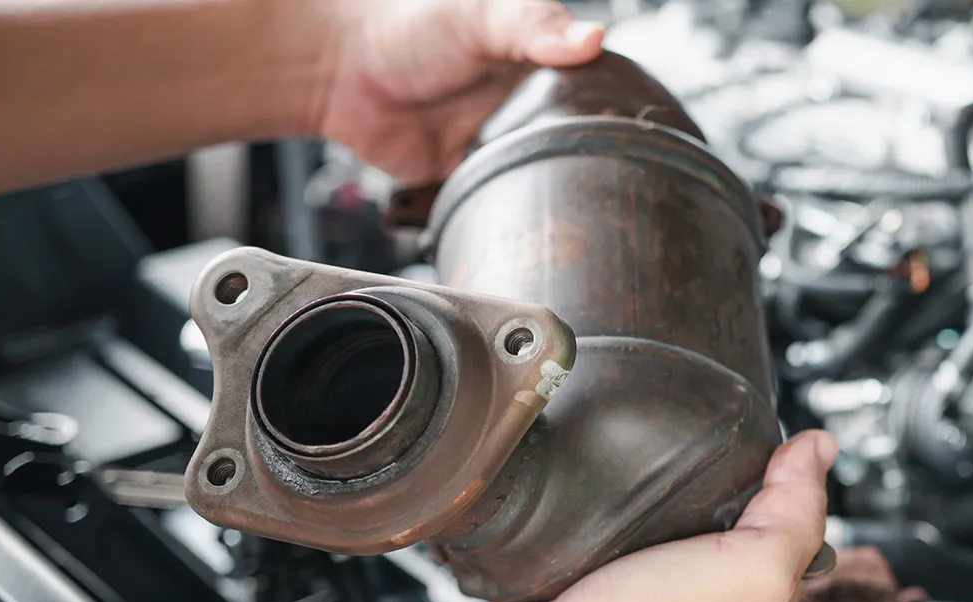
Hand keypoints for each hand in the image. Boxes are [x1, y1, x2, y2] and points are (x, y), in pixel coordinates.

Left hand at [315, 0, 604, 185]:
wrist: (339, 70)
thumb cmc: (408, 26)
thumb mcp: (481, 15)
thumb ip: (534, 25)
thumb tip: (592, 38)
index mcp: (545, 67)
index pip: (602, 96)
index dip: (619, 115)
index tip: (633, 134)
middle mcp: (528, 109)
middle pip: (577, 147)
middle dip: (585, 164)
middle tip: (595, 177)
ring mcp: (499, 146)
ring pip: (539, 181)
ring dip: (543, 192)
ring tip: (555, 201)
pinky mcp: (468, 179)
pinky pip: (495, 203)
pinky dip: (500, 210)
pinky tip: (507, 207)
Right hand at [466, 430, 839, 601]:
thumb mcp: (752, 569)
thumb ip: (793, 514)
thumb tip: (819, 450)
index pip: (796, 547)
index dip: (791, 495)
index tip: (773, 455)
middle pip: (735, 546)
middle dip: (727, 503)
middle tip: (709, 467)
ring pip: (675, 549)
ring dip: (669, 514)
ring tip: (659, 481)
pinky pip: (620, 555)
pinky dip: (620, 529)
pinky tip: (614, 510)